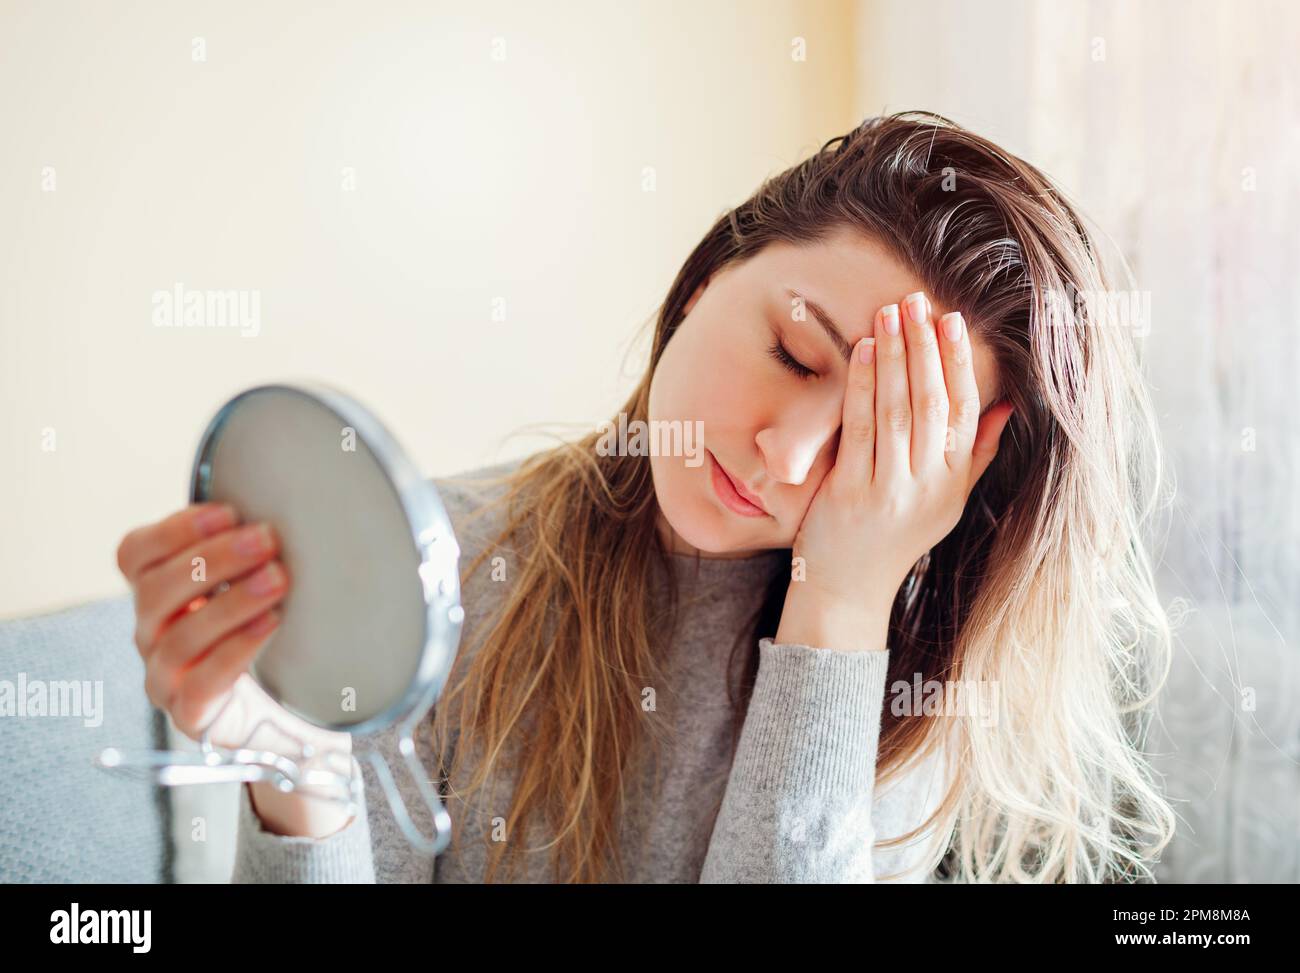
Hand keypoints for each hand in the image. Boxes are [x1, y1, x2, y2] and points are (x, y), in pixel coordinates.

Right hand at [117, 503, 354, 834]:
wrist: (290, 713)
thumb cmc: (271, 633)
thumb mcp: (260, 583)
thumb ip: (257, 548)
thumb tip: (300, 499)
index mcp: (158, 594)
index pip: (135, 555)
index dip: (174, 530)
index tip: (229, 511)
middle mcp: (152, 635)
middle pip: (154, 591)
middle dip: (213, 559)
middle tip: (265, 540)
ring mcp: (166, 678)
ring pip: (178, 637)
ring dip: (231, 602)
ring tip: (277, 579)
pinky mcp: (192, 715)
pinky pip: (201, 684)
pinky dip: (235, 650)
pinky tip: (270, 624)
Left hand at [776, 291, 1013, 650]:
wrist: (848, 590)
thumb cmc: (894, 540)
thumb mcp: (945, 502)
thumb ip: (976, 455)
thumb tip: (1006, 407)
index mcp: (953, 482)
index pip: (965, 412)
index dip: (959, 363)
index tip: (953, 321)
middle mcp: (927, 485)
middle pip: (932, 403)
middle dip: (925, 348)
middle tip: (919, 302)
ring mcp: (889, 490)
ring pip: (898, 411)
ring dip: (894, 357)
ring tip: (890, 314)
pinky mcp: (851, 494)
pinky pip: (860, 430)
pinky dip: (862, 387)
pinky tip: (861, 352)